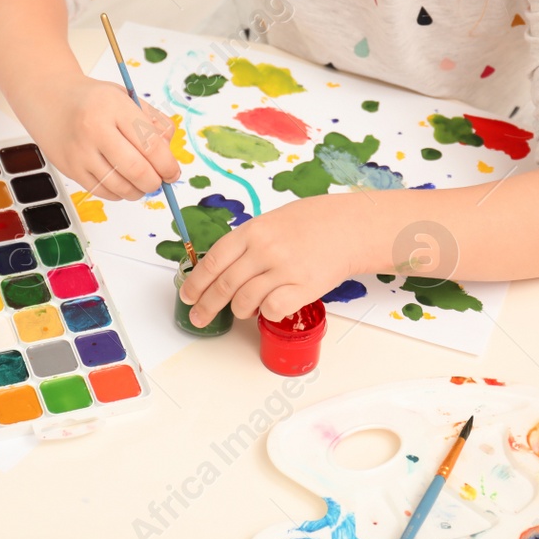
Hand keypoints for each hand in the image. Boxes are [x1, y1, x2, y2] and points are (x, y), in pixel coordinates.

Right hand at [14, 72, 179, 200]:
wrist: (50, 100)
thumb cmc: (94, 100)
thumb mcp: (126, 97)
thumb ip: (152, 122)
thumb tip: (168, 154)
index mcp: (114, 107)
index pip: (150, 144)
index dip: (168, 165)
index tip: (173, 173)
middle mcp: (95, 129)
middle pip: (137, 170)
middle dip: (155, 182)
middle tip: (160, 180)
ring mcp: (80, 152)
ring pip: (120, 186)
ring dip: (138, 191)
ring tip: (142, 183)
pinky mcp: (70, 169)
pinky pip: (102, 191)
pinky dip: (119, 193)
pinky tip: (122, 183)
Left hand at [178, 194, 360, 324]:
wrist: (350, 227)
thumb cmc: (312, 222)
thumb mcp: (271, 222)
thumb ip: (246, 242)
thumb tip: (219, 267)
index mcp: (253, 231)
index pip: (214, 261)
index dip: (196, 282)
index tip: (188, 295)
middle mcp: (265, 250)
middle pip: (225, 285)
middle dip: (208, 305)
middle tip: (200, 317)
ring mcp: (284, 269)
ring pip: (245, 301)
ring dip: (239, 310)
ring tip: (243, 309)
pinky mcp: (303, 288)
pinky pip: (272, 310)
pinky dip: (265, 313)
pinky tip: (269, 307)